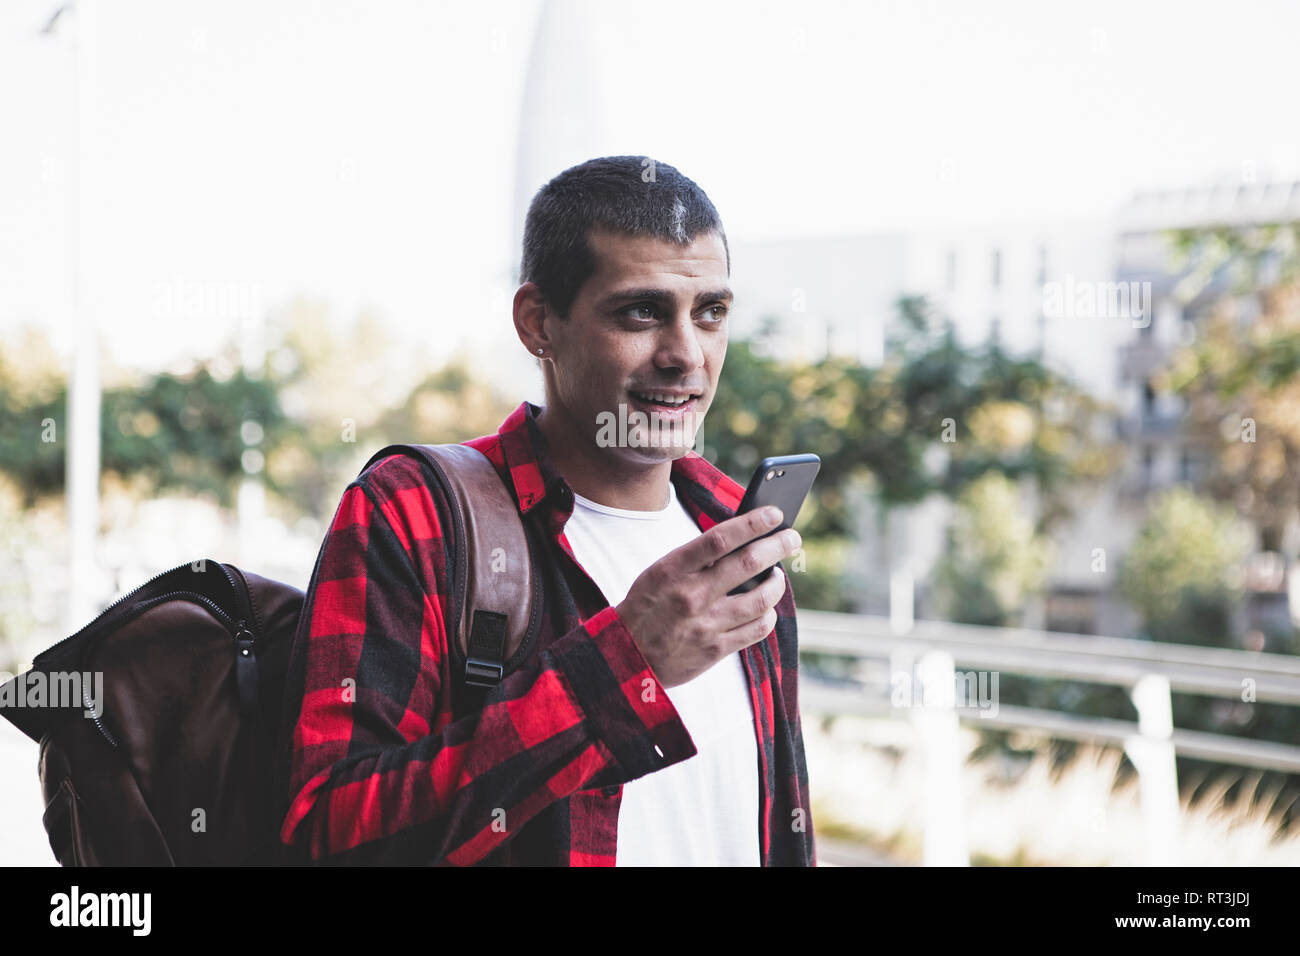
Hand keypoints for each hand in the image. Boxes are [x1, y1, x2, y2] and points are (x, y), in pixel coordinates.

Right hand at [614, 505, 799, 687]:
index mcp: (673, 569)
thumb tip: (741, 539)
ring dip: (777, 583)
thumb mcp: (659, 573)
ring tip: (778, 576)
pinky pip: (757, 629)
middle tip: (792, 538)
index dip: (752, 523)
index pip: (720, 538)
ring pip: (761, 599)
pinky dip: (768, 614)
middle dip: (778, 546)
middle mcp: (691, 595)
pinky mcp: (715, 650)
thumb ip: (695, 559)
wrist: (625, 657)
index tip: (774, 514)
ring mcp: (705, 624)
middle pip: (749, 564)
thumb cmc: (647, 606)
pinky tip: (766, 608)